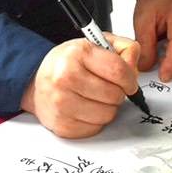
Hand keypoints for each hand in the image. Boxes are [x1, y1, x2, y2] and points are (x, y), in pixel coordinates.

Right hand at [19, 34, 139, 138]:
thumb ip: (122, 48)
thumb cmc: (67, 63)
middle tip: (107, 87)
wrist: (37, 82)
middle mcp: (65, 78)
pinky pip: (96, 127)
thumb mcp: (94, 45)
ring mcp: (62, 104)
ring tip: (95, 97)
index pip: (118, 71)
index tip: (129, 82)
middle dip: (117, 92)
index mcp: (76, 54)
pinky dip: (96, 120)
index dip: (130, 78)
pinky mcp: (63, 125)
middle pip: (115, 95)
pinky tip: (86, 108)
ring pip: (108, 114)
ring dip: (108, 107)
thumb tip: (134, 62)